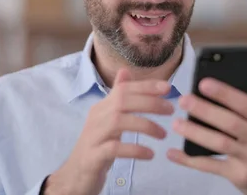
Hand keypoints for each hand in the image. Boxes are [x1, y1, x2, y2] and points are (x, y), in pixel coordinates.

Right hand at [44, 69, 173, 194]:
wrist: (76, 175)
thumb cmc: (97, 145)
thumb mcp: (108, 119)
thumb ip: (118, 97)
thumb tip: (125, 71)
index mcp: (102, 107)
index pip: (123, 89)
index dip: (145, 86)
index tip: (167, 87)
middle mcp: (96, 118)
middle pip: (121, 101)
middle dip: (149, 102)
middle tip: (170, 110)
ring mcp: (93, 136)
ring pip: (118, 121)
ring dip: (145, 125)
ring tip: (163, 134)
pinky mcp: (93, 156)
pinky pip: (114, 148)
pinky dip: (134, 149)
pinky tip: (150, 154)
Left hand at [167, 78, 246, 194]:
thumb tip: (242, 79)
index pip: (246, 104)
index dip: (224, 93)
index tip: (203, 83)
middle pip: (231, 123)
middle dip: (205, 110)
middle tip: (184, 100)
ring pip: (220, 144)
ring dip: (196, 133)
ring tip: (176, 124)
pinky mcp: (238, 175)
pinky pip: (211, 166)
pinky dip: (190, 161)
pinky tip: (173, 153)